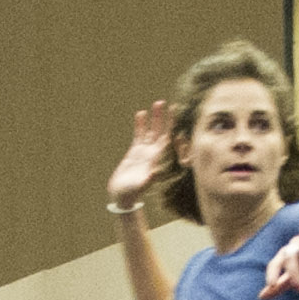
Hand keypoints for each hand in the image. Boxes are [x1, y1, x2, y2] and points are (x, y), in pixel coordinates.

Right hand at [107, 100, 174, 214]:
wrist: (123, 198)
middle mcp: (152, 154)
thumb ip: (146, 180)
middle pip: (161, 132)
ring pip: (151, 131)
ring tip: (157, 103)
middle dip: (164, 117)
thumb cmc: (130, 194)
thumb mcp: (138, 187)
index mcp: (156, 159)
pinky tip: (141, 113)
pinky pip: (139, 135)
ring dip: (154, 118)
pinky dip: (140, 125)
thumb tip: (153, 174)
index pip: (167, 139)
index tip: (175, 113)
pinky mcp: (134, 152)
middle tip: (166, 102)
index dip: (171, 126)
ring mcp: (144, 152)